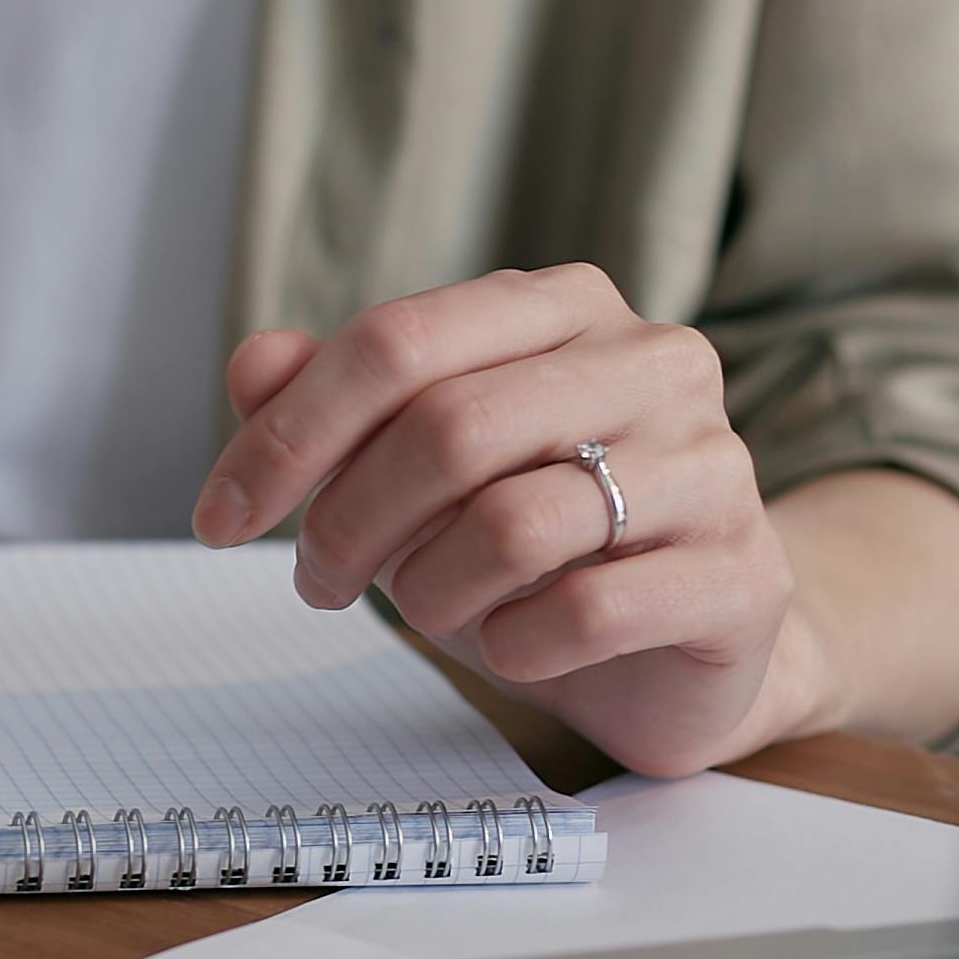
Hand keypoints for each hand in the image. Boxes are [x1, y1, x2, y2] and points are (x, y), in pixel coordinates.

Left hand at [190, 266, 823, 775]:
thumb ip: (337, 408)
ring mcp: (712, 464)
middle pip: (446, 429)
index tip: (217, 518)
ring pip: (512, 523)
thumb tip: (254, 363)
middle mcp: (653, 361)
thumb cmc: (534, 547)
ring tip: (428, 610)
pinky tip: (512, 646)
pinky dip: (516, 644)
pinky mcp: (742, 574)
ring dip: (430, 590)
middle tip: (318, 582)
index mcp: (563, 310)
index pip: (396, 343)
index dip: (287, 435)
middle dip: (347, 522)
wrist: (680, 648)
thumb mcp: (416, 474)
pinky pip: (588, 610)